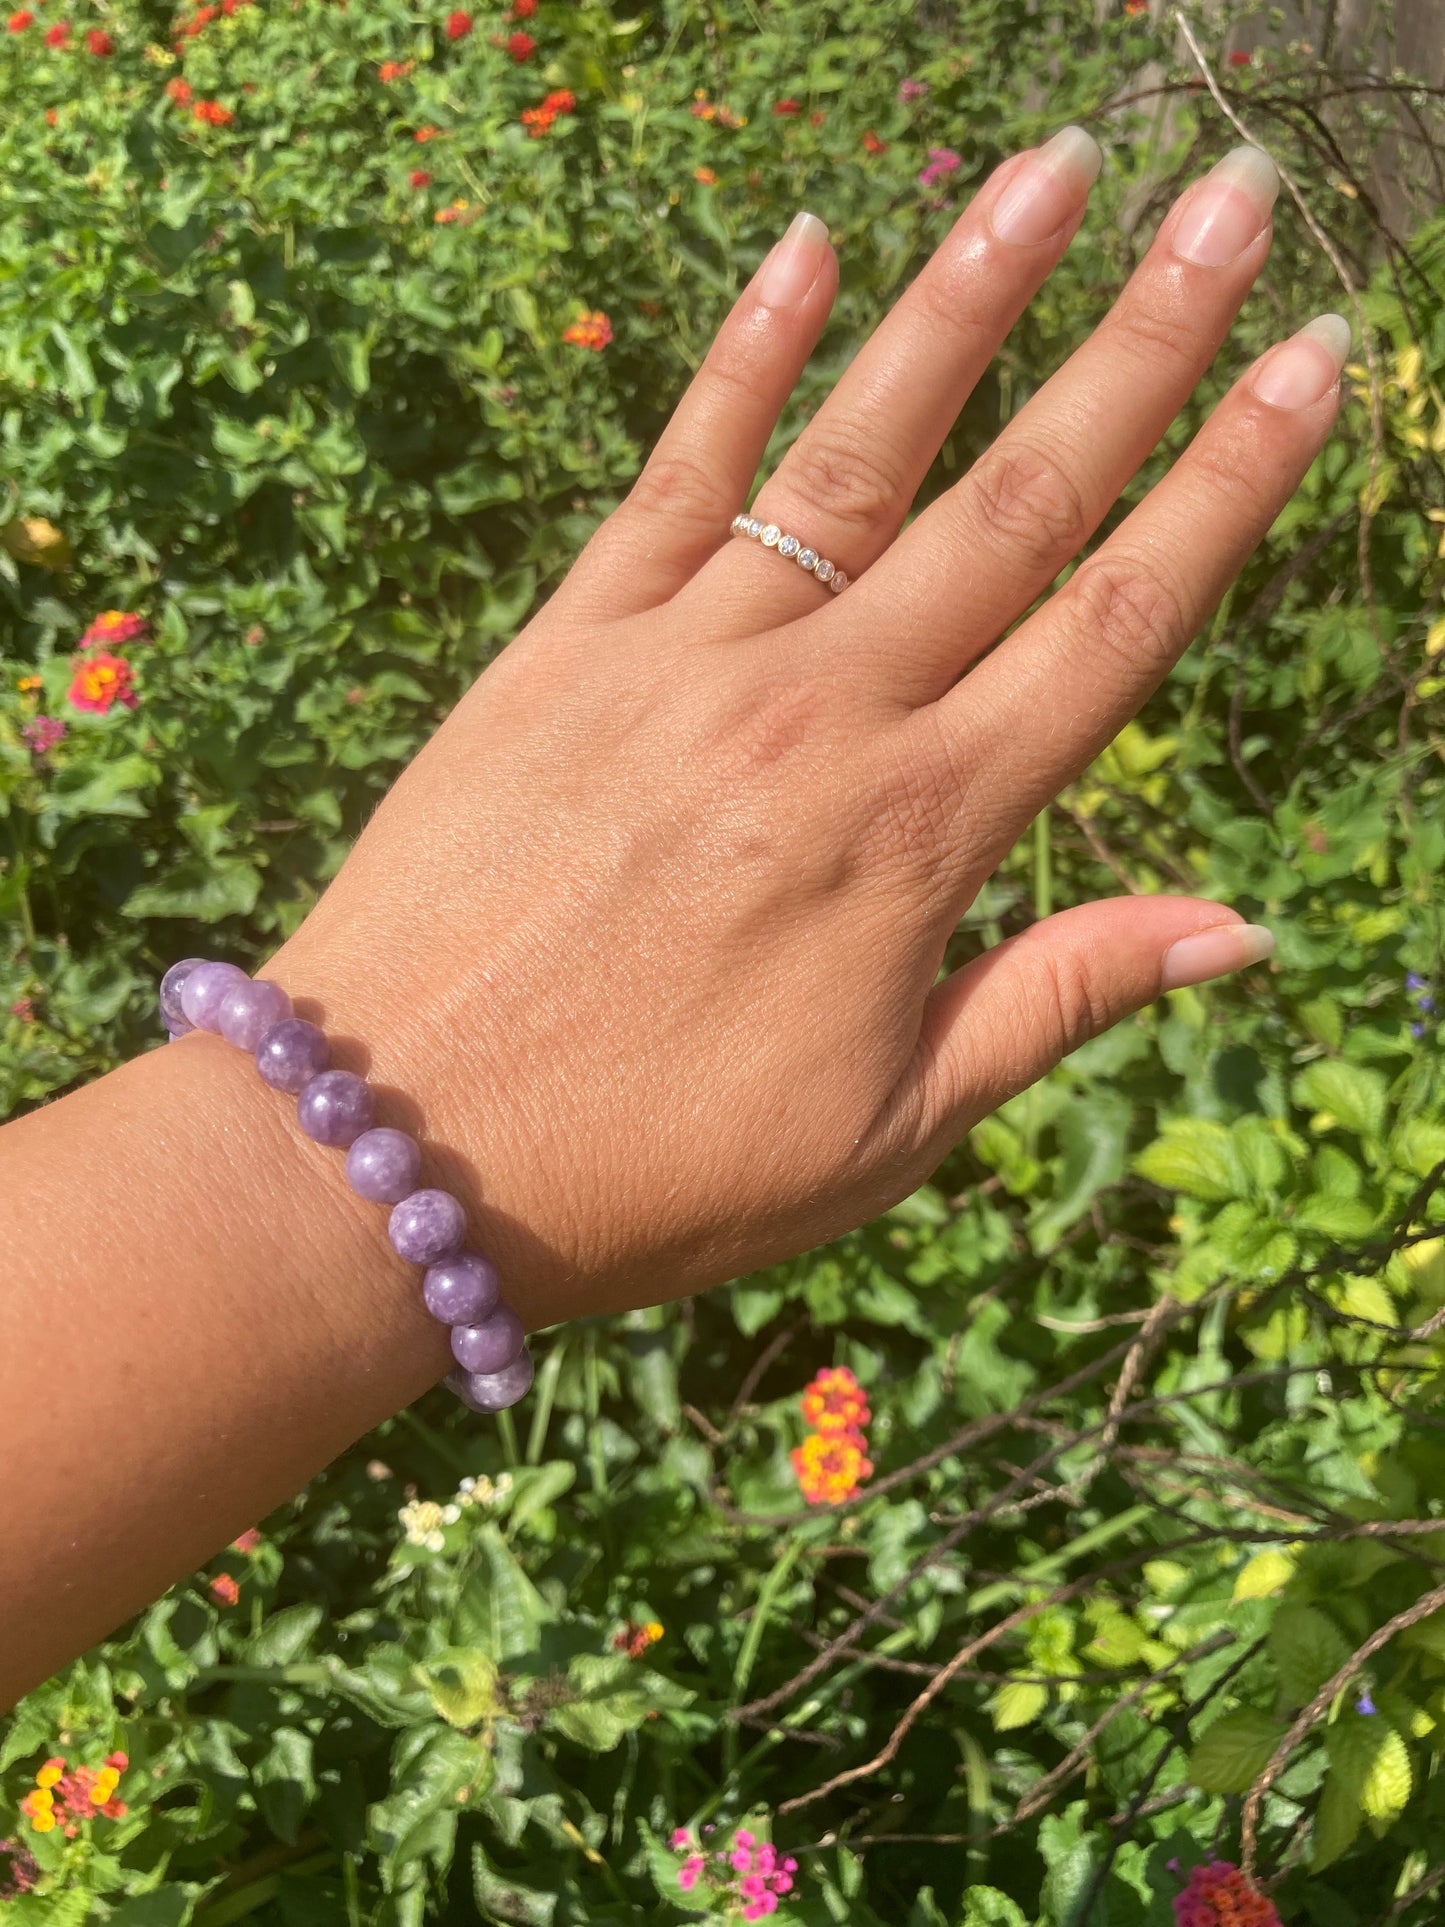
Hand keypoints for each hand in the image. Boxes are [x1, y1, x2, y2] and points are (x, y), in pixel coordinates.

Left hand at [274, 131, 1341, 1327]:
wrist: (392, 1150)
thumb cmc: (654, 1168)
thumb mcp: (888, 1131)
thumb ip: (1057, 1000)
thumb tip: (1239, 931)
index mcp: (920, 838)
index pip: (1114, 627)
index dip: (1228, 487)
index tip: (1312, 362)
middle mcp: (821, 717)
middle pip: (1018, 501)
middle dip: (1144, 341)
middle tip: (1236, 200)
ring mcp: (688, 662)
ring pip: (862, 452)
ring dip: (970, 298)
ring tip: (1059, 168)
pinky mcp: (569, 645)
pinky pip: (676, 476)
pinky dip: (743, 356)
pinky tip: (810, 244)